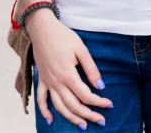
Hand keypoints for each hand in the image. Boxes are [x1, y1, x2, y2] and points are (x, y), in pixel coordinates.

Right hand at [25, 10, 112, 127]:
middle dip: (89, 115)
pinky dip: (44, 112)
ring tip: (83, 125)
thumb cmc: (63, 36)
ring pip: (59, 107)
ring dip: (71, 118)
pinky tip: (51, 121)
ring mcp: (47, 82)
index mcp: (68, 75)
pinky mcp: (41, 79)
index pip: (86, 96)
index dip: (99, 102)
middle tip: (101, 121)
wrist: (41, 28)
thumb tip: (100, 86)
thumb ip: (91, 69)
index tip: (109, 104)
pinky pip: (41, 99)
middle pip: (74, 105)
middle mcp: (57, 82)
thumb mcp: (81, 49)